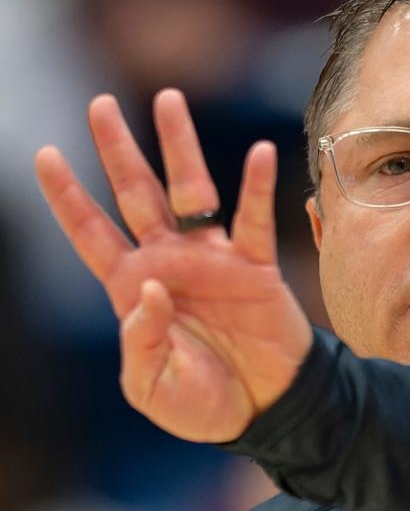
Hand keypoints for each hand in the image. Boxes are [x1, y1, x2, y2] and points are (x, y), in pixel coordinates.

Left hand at [35, 89, 313, 441]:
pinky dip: (255, 188)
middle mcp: (168, 263)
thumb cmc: (204, 404)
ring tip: (167, 100)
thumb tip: (148, 287)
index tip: (44, 153)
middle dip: (116, 150)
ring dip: (178, 147)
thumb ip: (140, 343)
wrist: (264, 410)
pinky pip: (253, 220)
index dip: (68, 197)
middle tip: (99, 104)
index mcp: (133, 289)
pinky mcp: (255, 268)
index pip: (92, 234)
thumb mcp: (153, 388)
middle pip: (135, 195)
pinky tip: (258, 153)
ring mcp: (212, 260)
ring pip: (190, 191)